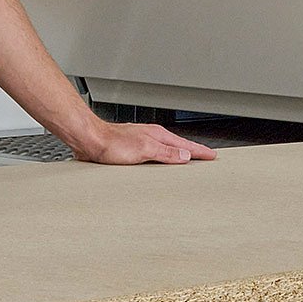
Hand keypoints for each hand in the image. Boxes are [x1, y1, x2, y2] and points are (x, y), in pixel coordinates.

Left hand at [72, 121, 217, 164]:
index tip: (212, 155)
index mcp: (157, 136)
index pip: (185, 145)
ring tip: (187, 163)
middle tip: (205, 158)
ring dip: (177, 156)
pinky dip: (162, 160)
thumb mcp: (144, 150)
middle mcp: (151, 137)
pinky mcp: (132, 150)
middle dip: (192, 152)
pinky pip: (154, 155)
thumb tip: (185, 157)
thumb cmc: (112, 143)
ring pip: (166, 150)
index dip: (200, 151)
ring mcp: (142, 142)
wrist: (90, 140)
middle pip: (178, 146)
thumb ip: (165, 153)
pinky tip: (159, 166)